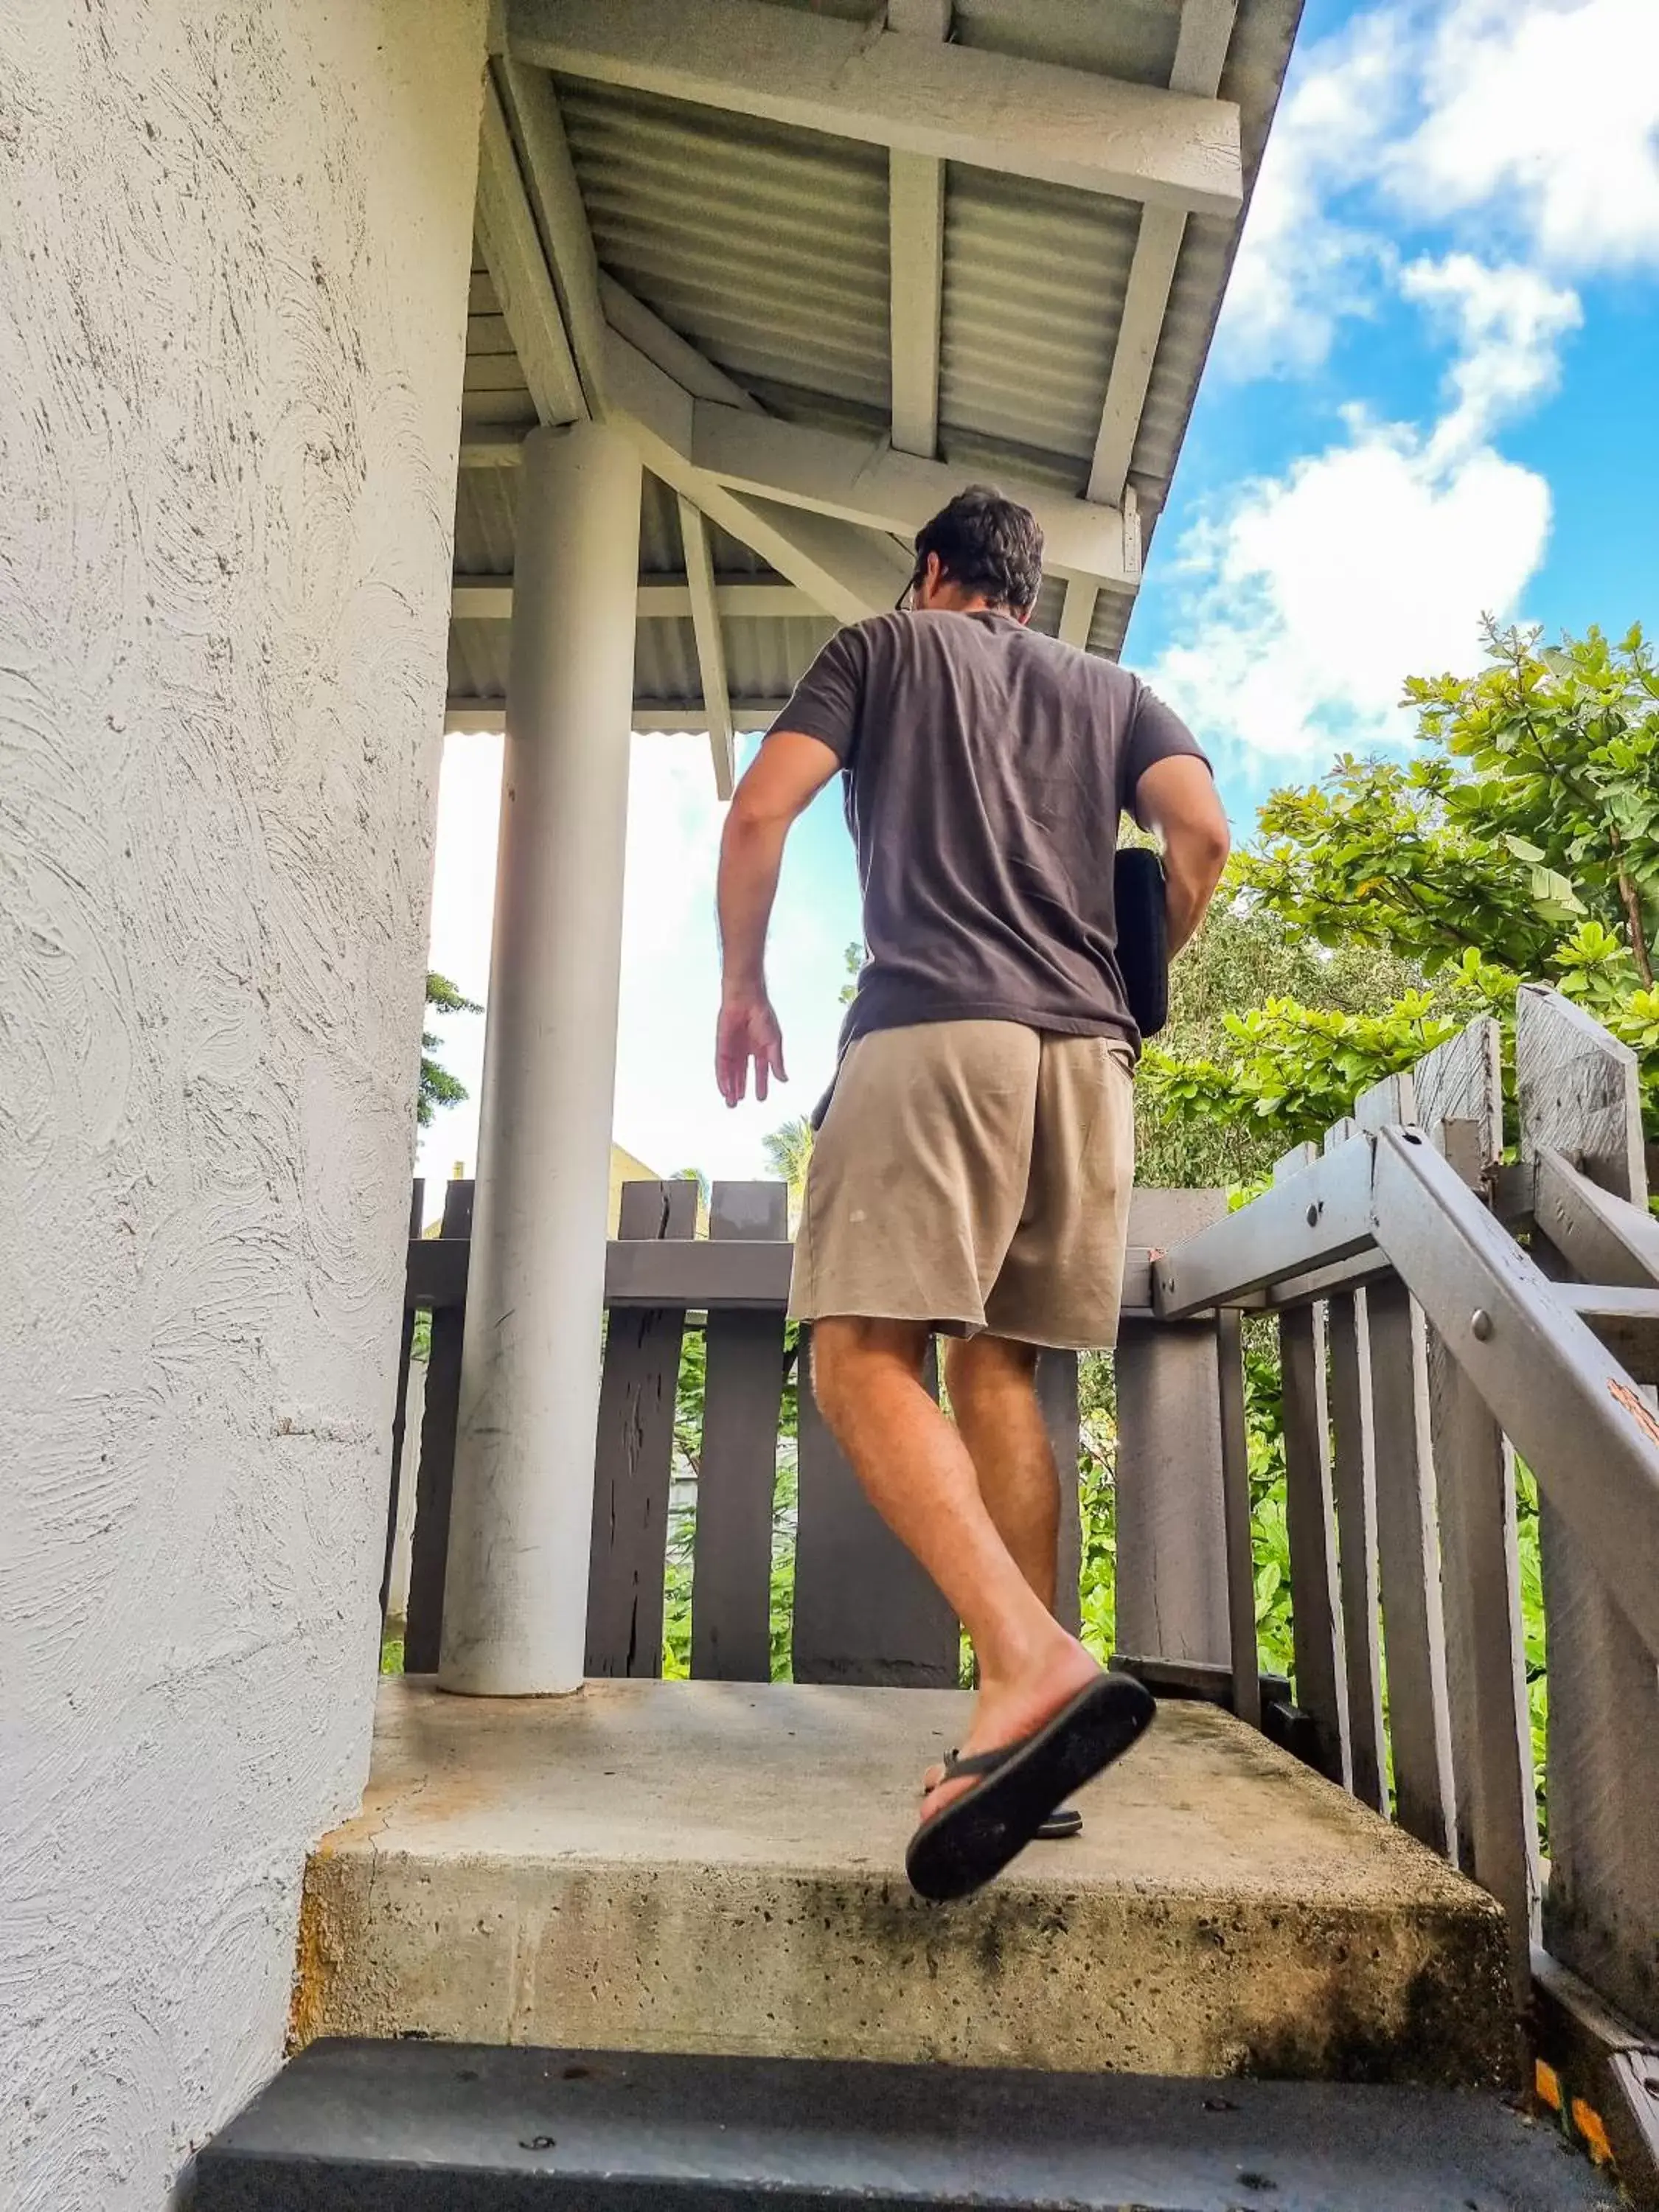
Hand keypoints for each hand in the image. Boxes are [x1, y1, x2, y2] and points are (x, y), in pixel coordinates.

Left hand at [716, 990, 786, 1106]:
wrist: (746, 1000)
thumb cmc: (762, 1016)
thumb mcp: (774, 1043)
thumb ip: (777, 1062)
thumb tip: (784, 1079)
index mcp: (761, 1048)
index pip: (760, 1071)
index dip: (760, 1084)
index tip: (761, 1097)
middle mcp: (746, 1051)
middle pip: (742, 1074)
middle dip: (740, 1089)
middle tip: (737, 1103)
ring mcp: (733, 1049)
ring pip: (731, 1073)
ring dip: (730, 1087)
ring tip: (731, 1102)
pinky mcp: (723, 1046)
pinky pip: (721, 1066)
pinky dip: (722, 1078)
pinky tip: (724, 1089)